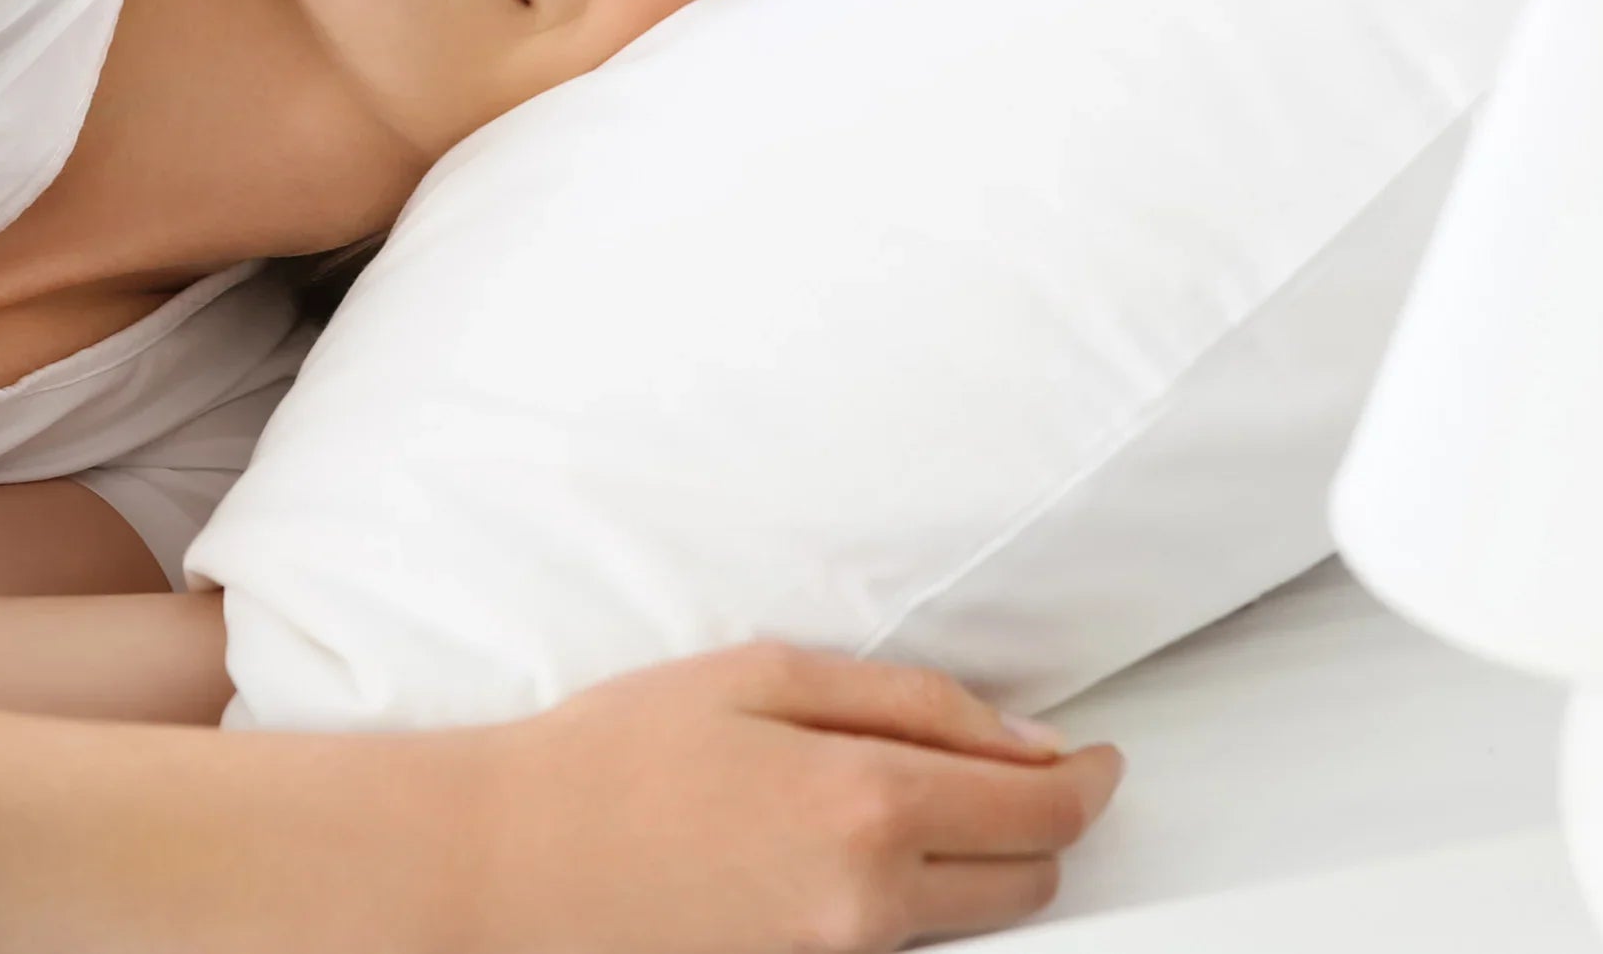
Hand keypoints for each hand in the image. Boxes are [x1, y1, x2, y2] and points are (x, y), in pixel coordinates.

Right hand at [461, 641, 1124, 952]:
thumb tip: (1026, 741)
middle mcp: (871, 902)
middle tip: (1001, 771)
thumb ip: (916, 704)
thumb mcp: (769, 676)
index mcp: (871, 803)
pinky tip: (840, 851)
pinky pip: (898, 945)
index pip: (1046, 811)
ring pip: (970, 921)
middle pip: (1031, 880)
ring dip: (974, 865)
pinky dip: (904, 900)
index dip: (1089, 781)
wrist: (508, 862)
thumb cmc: (618, 755)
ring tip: (905, 802)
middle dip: (1037, 823)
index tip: (1094, 760)